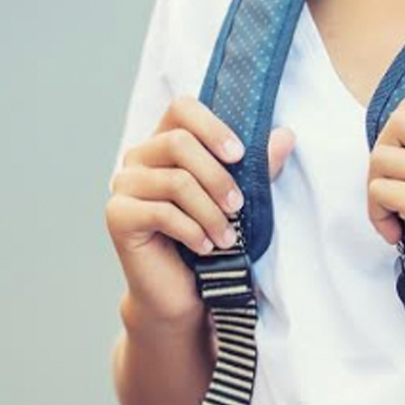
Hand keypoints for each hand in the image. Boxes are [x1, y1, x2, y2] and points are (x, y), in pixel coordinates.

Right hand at [106, 98, 295, 326]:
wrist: (181, 297)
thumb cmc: (210, 242)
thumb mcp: (238, 200)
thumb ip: (258, 167)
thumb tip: (286, 135)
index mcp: (164, 143)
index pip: (181, 108)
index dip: (211, 126)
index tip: (239, 155)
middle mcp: (138, 158)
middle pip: (178, 142)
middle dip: (217, 176)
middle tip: (238, 207)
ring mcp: (123, 186)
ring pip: (175, 181)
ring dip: (210, 212)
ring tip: (227, 238)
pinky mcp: (118, 216)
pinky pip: (161, 212)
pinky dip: (192, 230)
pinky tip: (205, 247)